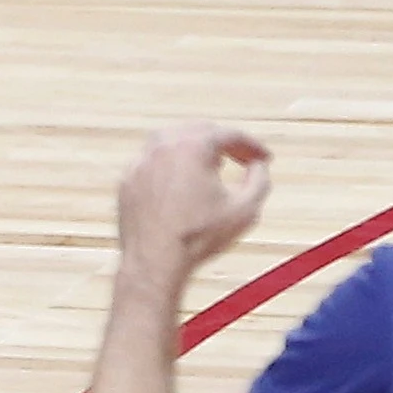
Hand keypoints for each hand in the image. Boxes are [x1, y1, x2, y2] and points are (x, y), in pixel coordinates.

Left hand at [114, 123, 274, 284]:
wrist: (154, 261)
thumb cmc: (200, 236)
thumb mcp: (245, 209)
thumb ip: (260, 180)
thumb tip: (259, 164)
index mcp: (193, 146)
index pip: (230, 134)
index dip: (252, 145)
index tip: (265, 158)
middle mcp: (163, 145)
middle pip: (200, 131)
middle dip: (225, 142)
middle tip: (241, 158)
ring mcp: (141, 161)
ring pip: (172, 141)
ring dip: (196, 148)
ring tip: (212, 164)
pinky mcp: (128, 179)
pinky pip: (153, 163)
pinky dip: (171, 166)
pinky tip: (181, 182)